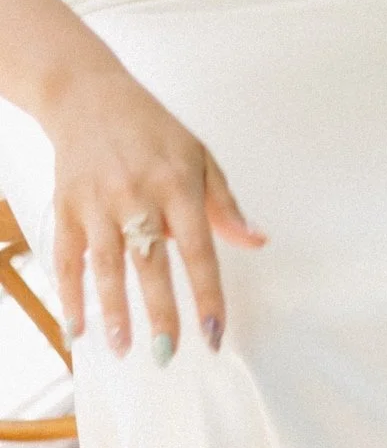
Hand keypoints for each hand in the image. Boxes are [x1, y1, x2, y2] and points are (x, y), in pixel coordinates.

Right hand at [42, 61, 264, 362]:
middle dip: (159, 311)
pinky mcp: (67, 206)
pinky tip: (77, 329)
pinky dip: (70, 294)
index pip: (198, 251)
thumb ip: (225, 206)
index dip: (206, 295)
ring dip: (113, 310)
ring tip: (123, 348)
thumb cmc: (151, 131)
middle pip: (149, 263)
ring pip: (105, 264)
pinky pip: (68, 257)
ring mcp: (98, 202)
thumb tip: (258, 241)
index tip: (214, 334)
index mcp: (177, 186)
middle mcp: (137, 196)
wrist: (87, 94)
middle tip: (167, 353)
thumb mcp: (198, 158)